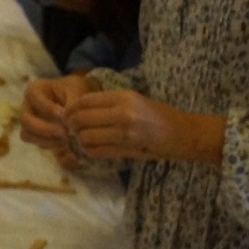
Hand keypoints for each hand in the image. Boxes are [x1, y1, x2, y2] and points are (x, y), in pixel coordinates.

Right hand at [19, 75, 95, 163]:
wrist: (77, 96)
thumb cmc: (74, 89)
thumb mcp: (75, 90)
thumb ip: (72, 103)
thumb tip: (68, 121)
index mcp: (34, 91)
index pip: (33, 99)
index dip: (47, 108)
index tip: (64, 116)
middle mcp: (28, 108)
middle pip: (25, 121)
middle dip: (44, 129)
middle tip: (64, 133)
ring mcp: (31, 124)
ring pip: (28, 136)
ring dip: (46, 141)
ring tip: (66, 142)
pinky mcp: (39, 137)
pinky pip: (39, 146)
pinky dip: (52, 149)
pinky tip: (69, 151)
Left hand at [65, 90, 223, 164]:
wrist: (180, 133)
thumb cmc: (155, 114)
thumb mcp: (133, 100)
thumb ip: (108, 103)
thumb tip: (78, 107)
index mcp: (122, 97)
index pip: (84, 101)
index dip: (71, 109)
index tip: (68, 115)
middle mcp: (122, 113)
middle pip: (80, 119)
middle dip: (71, 126)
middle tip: (72, 129)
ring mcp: (124, 133)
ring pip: (85, 137)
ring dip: (80, 140)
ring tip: (82, 140)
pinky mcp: (126, 150)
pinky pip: (97, 151)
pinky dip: (89, 151)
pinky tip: (92, 149)